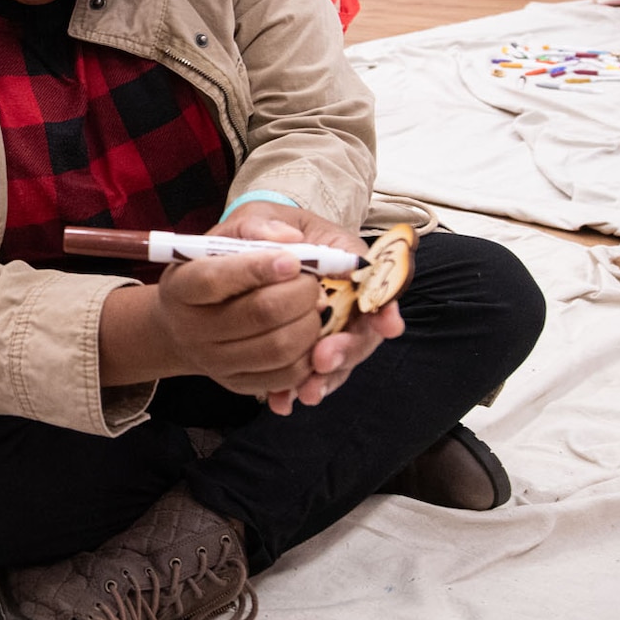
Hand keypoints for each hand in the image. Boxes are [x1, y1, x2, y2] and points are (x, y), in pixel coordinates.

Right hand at [148, 241, 322, 404]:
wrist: (185, 324)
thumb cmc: (210, 270)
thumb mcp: (220, 239)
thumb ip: (253, 228)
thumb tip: (292, 239)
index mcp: (181, 287)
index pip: (215, 279)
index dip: (258, 268)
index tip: (293, 259)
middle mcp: (192, 329)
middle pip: (259, 313)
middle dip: (301, 293)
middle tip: (313, 281)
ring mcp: (216, 362)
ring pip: (279, 347)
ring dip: (311, 323)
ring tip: (313, 305)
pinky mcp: (240, 383)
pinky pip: (286, 375)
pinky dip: (310, 353)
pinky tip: (308, 332)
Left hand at [202, 204, 404, 413]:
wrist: (233, 255)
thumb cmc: (258, 231)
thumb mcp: (258, 216)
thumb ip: (266, 225)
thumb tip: (286, 241)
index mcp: (344, 262)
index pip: (377, 285)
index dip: (384, 306)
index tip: (386, 325)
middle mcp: (341, 298)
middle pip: (360, 331)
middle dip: (347, 349)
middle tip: (325, 360)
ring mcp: (324, 327)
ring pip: (336, 359)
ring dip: (325, 379)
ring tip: (308, 392)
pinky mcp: (299, 348)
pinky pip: (303, 373)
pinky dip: (294, 389)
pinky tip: (284, 402)